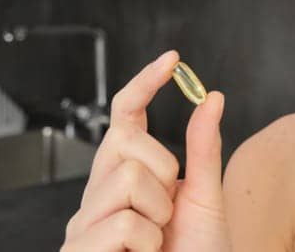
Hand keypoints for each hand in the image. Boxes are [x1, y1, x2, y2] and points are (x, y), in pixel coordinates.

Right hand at [61, 49, 228, 250]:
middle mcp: (97, 198)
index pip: (124, 120)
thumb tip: (211, 98)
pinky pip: (123, 224)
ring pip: (127, 181)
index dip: (143, 86)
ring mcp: (83, 226)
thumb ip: (203, 150)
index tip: (172, 60)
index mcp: (124, 180)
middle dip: (162, 175)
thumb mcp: (205, 200)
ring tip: (155, 245)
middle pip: (125, 144)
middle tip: (166, 217)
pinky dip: (146, 244)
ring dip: (157, 216)